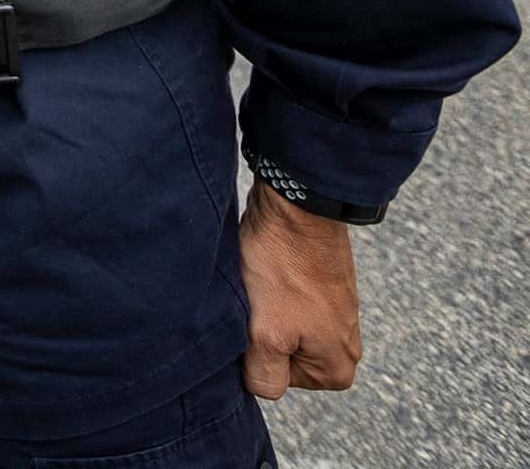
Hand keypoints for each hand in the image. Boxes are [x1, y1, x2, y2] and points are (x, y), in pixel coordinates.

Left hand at [239, 180, 362, 399]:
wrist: (297, 209)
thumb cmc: (282, 269)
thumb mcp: (266, 334)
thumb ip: (265, 375)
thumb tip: (266, 389)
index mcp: (337, 369)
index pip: (274, 382)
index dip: (255, 355)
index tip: (258, 324)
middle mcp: (343, 346)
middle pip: (278, 357)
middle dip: (258, 332)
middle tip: (259, 303)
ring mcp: (334, 316)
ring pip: (278, 328)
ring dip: (262, 310)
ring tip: (263, 286)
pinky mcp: (321, 290)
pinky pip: (284, 304)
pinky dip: (269, 291)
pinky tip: (266, 273)